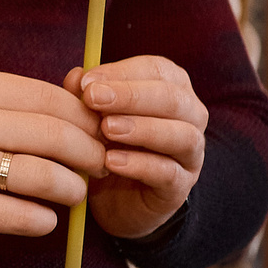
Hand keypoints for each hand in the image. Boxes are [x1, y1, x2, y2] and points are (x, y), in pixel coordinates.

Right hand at [0, 70, 105, 241]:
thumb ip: (8, 106)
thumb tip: (80, 119)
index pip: (53, 98)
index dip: (88, 120)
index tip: (99, 135)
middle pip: (57, 136)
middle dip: (91, 155)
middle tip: (100, 168)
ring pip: (46, 177)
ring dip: (71, 190)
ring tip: (72, 195)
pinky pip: (21, 216)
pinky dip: (42, 221)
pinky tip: (41, 219)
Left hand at [62, 56, 205, 240]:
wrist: (115, 197)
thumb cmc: (106, 143)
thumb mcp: (92, 115)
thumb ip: (85, 95)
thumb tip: (77, 77)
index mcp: (172, 88)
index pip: (158, 70)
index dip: (123, 72)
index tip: (87, 82)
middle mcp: (190, 117)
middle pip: (173, 98)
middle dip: (130, 96)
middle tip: (93, 99)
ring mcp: (191, 152)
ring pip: (181, 135)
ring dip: (142, 129)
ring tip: (106, 129)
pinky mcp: (181, 185)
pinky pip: (168, 172)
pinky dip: (139, 165)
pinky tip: (111, 161)